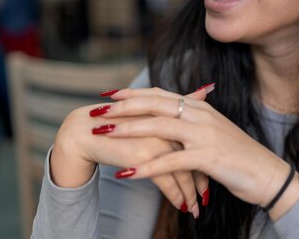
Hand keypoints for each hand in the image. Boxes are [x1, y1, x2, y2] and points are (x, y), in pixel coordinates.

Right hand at [50, 84, 214, 216]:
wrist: (88, 132)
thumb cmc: (121, 123)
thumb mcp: (152, 112)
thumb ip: (180, 103)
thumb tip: (206, 90)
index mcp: (171, 113)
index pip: (197, 141)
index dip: (205, 160)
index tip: (210, 176)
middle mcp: (167, 125)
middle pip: (193, 157)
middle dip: (202, 181)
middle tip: (205, 198)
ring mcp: (156, 140)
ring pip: (182, 172)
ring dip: (190, 194)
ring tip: (193, 209)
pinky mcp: (143, 156)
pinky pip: (166, 181)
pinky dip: (176, 196)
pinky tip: (180, 206)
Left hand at [96, 88, 298, 219]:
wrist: (269, 174)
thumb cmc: (238, 154)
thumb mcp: (213, 129)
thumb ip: (193, 116)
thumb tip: (174, 109)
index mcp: (199, 107)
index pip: (160, 95)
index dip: (133, 93)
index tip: (109, 94)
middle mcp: (200, 115)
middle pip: (154, 105)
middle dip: (123, 106)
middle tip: (98, 111)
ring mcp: (204, 135)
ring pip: (159, 127)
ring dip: (129, 130)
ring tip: (104, 134)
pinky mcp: (208, 158)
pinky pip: (171, 161)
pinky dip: (148, 167)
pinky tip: (129, 173)